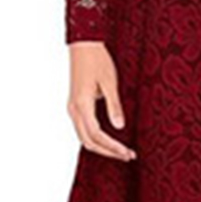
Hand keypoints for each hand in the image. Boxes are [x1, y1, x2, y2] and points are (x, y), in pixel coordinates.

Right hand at [66, 41, 136, 161]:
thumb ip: (114, 106)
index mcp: (82, 105)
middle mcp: (74, 110)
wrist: (83, 45)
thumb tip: (119, 127)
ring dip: (102, 146)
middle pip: (89, 141)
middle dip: (108, 151)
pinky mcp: (75, 105)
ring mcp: (72, 108)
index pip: (97, 135)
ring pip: (84, 137)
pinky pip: (83, 129)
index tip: (127, 153)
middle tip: (127, 156)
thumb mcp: (110, 82)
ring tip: (121, 151)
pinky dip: (95, 138)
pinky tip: (109, 139)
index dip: (112, 147)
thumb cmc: (97, 60)